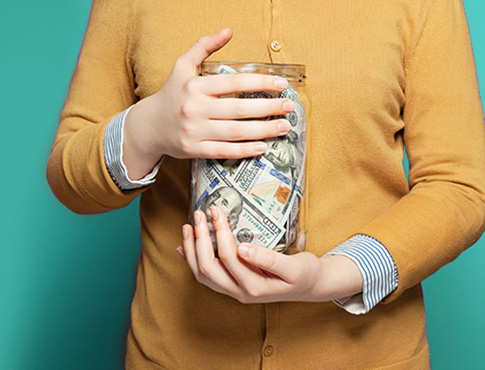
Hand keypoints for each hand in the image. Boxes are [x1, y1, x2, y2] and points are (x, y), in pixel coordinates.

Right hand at [123, 28, 293, 178]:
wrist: (148, 126)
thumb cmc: (171, 95)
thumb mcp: (182, 66)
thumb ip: (204, 46)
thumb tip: (228, 31)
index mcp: (195, 86)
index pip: (235, 83)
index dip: (261, 83)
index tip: (281, 84)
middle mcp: (195, 108)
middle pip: (238, 109)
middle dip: (268, 108)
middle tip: (289, 107)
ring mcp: (194, 131)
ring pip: (234, 131)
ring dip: (263, 130)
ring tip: (283, 127)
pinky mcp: (193, 150)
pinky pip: (223, 151)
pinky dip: (243, 150)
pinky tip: (261, 147)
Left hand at [177, 206, 362, 303]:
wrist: (310, 287)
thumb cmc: (304, 275)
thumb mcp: (294, 267)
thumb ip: (269, 259)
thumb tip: (244, 248)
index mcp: (254, 287)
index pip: (229, 258)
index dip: (220, 233)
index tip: (218, 211)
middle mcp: (239, 292)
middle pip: (208, 268)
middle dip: (200, 239)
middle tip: (199, 214)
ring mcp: (234, 291)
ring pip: (203, 275)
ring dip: (192, 250)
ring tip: (188, 227)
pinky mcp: (232, 285)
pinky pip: (207, 277)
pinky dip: (193, 261)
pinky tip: (185, 248)